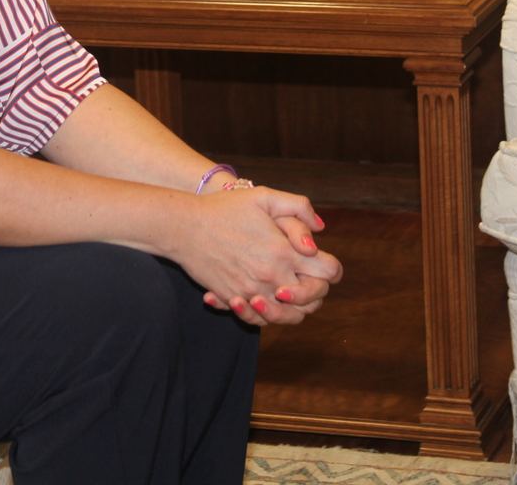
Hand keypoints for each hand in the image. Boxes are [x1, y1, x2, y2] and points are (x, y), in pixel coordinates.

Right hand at [181, 187, 340, 325]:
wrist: (184, 227)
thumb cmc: (224, 208)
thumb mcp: (264, 197)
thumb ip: (298, 208)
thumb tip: (320, 230)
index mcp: (285, 251)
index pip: (328, 273)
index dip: (332, 269)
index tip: (322, 262)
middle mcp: (273, 277)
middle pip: (314, 300)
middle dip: (316, 290)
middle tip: (305, 276)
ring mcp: (253, 292)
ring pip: (289, 317)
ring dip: (293, 307)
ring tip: (285, 291)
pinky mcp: (234, 300)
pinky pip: (259, 320)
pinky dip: (265, 314)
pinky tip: (260, 298)